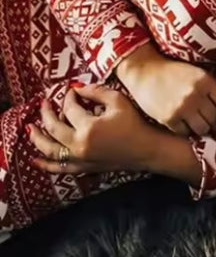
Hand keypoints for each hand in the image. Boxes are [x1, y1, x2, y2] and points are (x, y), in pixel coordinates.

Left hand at [30, 85, 160, 174]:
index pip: (70, 108)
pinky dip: (45, 165)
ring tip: (30, 129)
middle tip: (43, 103)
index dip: (68, 97)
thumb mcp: (118, 101)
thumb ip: (97, 92)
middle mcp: (78, 144)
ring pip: (50, 149)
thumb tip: (78, 88)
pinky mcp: (82, 167)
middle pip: (54, 127)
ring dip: (37, 138)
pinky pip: (58, 168)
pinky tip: (35, 160)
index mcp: (88, 126)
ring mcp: (78, 158)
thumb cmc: (134, 123)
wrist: (145, 149)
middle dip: (46, 113)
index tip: (70, 91)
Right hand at [115, 43, 215, 136]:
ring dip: (205, 131)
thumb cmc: (174, 72)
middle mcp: (196, 94)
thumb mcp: (197, 73)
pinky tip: (187, 128)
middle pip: (215, 119)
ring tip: (204, 129)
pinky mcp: (168, 118)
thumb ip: (210, 88)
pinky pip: (185, 133)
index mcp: (206, 80)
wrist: (146, 71)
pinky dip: (187, 132)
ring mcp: (182, 107)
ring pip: (202, 129)